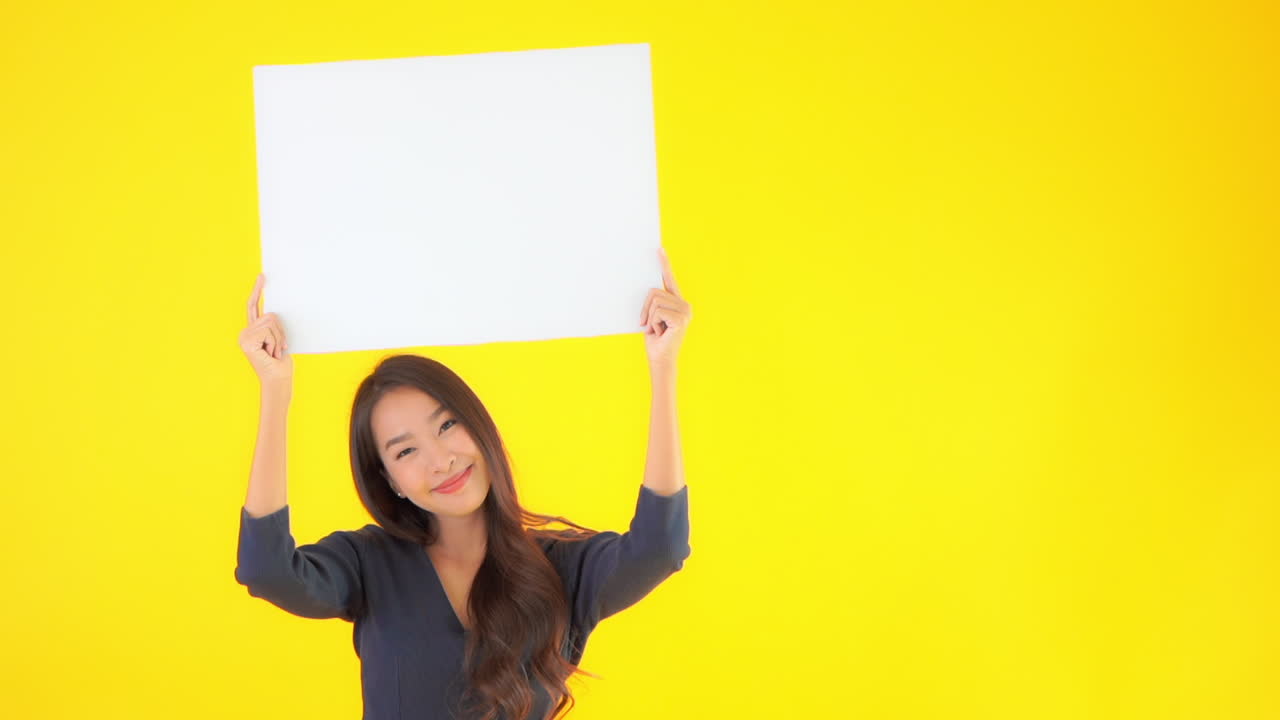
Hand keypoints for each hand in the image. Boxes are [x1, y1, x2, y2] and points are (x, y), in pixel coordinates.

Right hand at [238, 273, 293, 388]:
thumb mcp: (279, 339)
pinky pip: (269, 330)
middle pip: (270, 315)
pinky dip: (275, 342)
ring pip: (271, 322)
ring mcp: (244, 337)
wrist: (278, 379)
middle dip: (281, 332)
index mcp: (252, 331)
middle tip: (279, 348)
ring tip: (274, 352)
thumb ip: (273, 326)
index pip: (254, 306)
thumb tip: (276, 312)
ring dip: (279, 338)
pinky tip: (270, 353)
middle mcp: (245, 332)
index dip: (258, 290)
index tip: (263, 276)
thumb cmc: (281, 363)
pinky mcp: (247, 341)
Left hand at [641, 246, 691, 372]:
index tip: (659, 249)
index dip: (664, 264)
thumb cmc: (655, 339)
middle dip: (645, 309)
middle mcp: (684, 304)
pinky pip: (656, 311)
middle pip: (654, 292)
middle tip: (649, 325)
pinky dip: (652, 323)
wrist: (660, 359)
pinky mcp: (680, 318)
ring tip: (656, 330)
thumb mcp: (651, 317)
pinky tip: (660, 332)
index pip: (669, 279)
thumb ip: (653, 302)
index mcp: (678, 302)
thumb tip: (647, 288)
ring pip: (654, 301)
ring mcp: (685, 311)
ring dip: (648, 318)